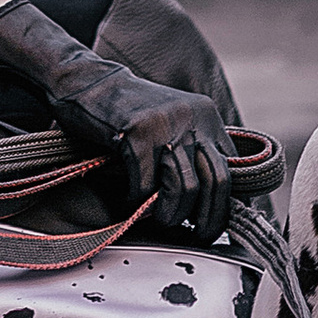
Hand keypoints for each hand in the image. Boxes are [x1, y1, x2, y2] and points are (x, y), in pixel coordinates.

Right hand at [0, 0, 233, 243]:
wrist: (85, 82)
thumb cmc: (125, 113)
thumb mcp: (171, 125)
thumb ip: (192, 153)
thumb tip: (207, 203)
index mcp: (206, 117)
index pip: (233, 168)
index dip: (227, 203)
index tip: (215, 225)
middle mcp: (193, 118)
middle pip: (217, 181)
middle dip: (207, 218)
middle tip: (194, 234)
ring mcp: (167, 124)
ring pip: (184, 188)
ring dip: (170, 213)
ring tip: (156, 218)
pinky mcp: (138, 132)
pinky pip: (147, 185)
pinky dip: (138, 202)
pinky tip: (130, 201)